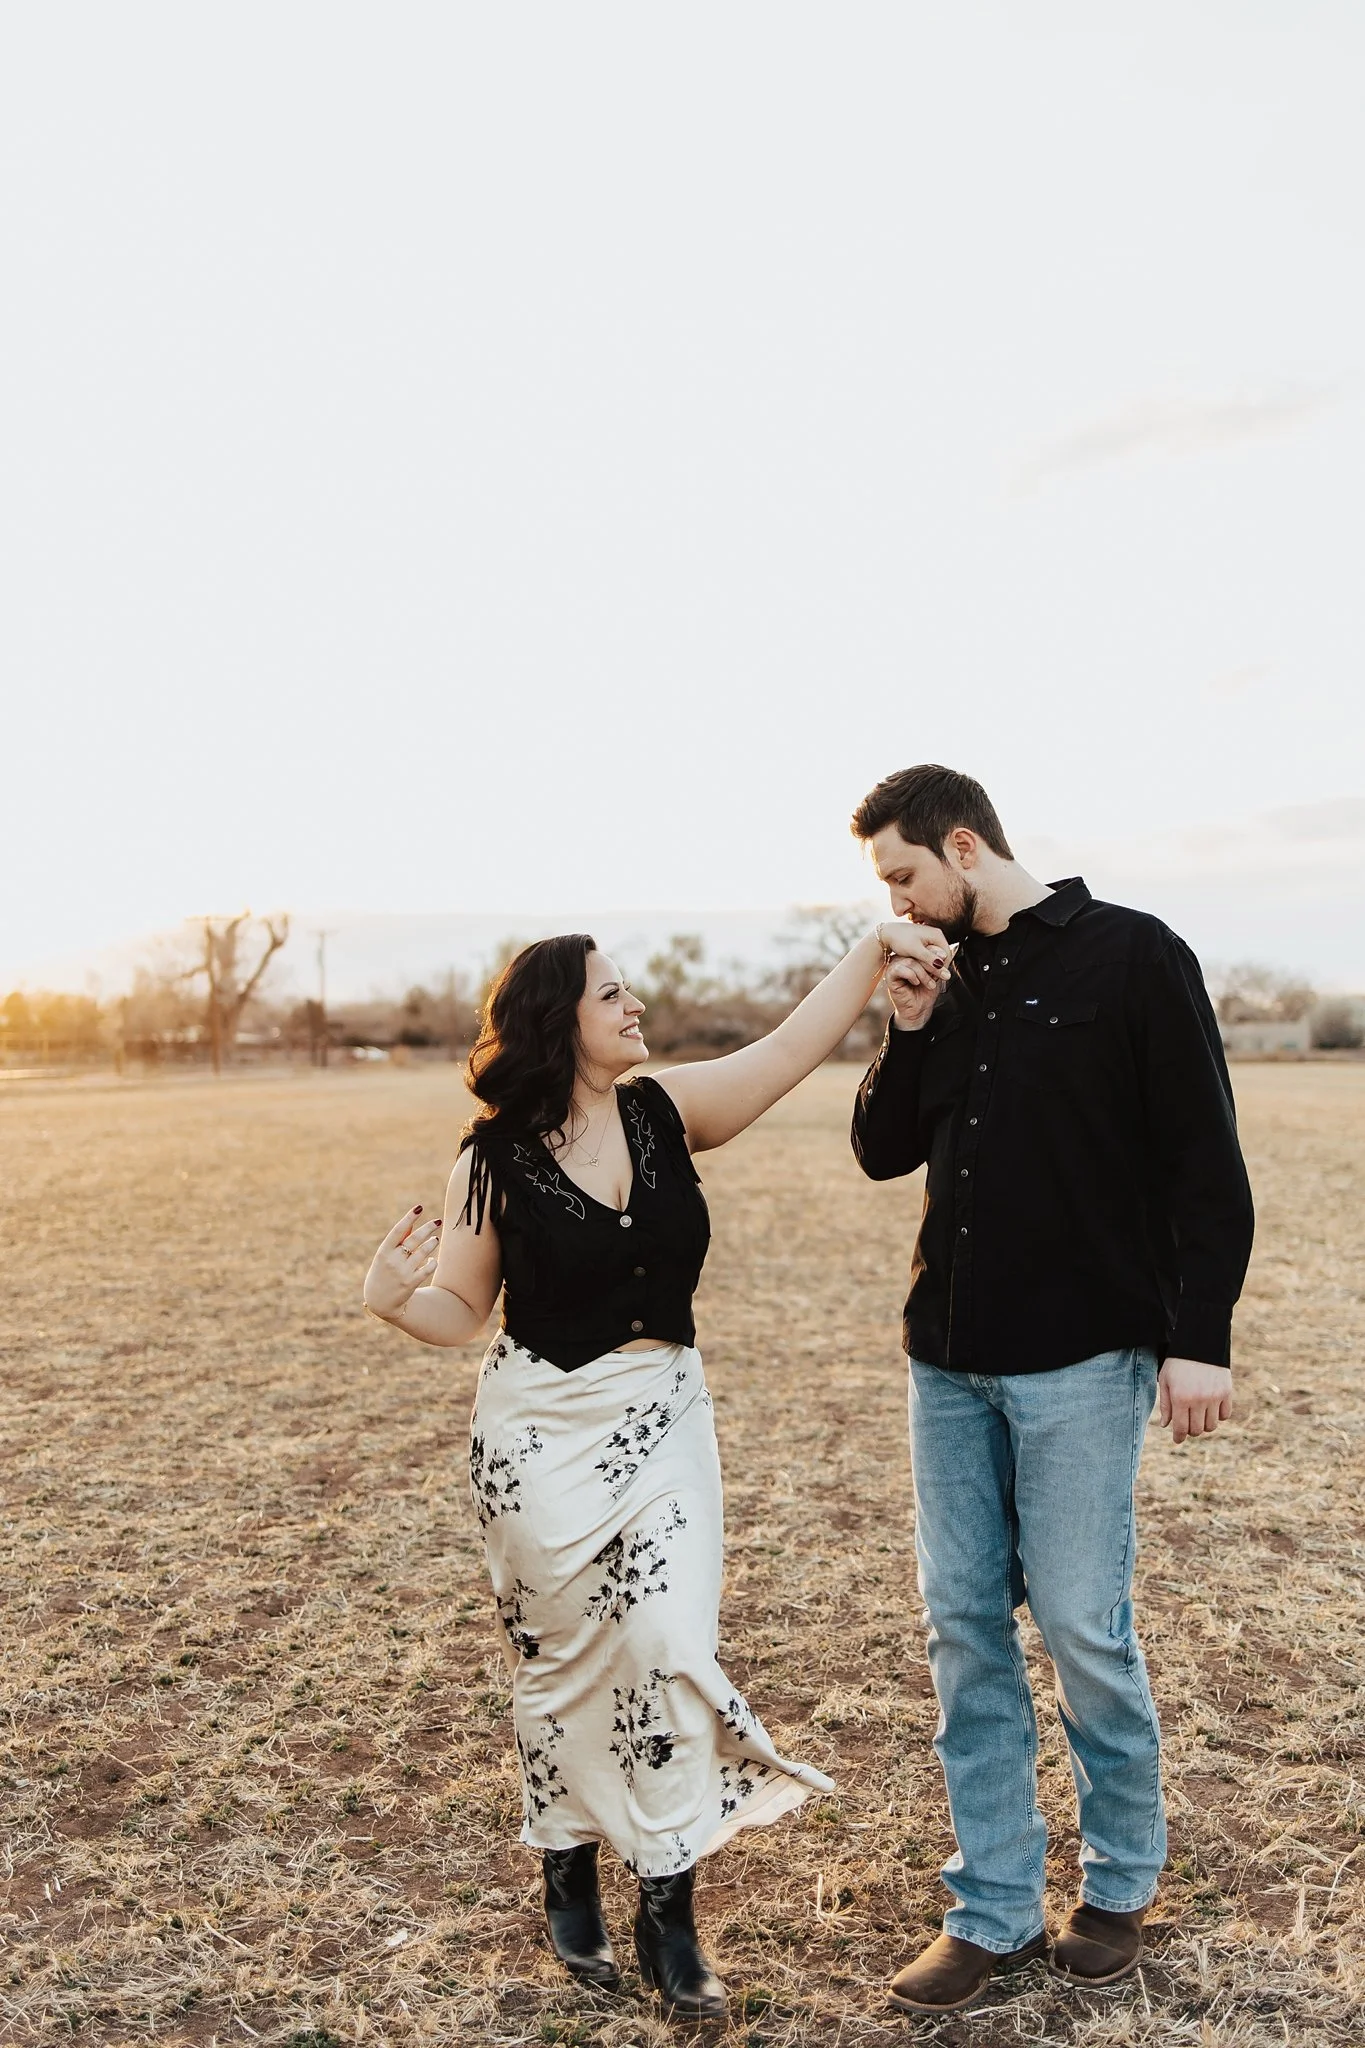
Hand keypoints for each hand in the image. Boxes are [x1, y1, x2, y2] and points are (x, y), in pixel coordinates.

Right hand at [364, 1206, 441, 1320]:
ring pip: (423, 1252)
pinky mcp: (411, 1283)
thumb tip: (412, 1222)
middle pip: (414, 1239)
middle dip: (428, 1228)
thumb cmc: (382, 1273)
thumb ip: (398, 1241)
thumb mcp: (384, 1256)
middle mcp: (392, 1261)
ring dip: (432, 1243)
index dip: (409, 1218)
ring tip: (435, 1240)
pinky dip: (432, 1262)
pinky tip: (431, 1260)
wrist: (379, 1302)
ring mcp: (402, 1273)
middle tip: (437, 1221)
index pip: (397, 1231)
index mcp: (383, 1252)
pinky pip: (428, 1268)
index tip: (419, 1208)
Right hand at [877, 920, 955, 1031]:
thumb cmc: (925, 992)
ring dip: (924, 974)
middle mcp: (902, 958)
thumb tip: (949, 951)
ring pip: (911, 962)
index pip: (924, 948)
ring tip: (930, 984)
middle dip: (933, 965)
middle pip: (918, 954)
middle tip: (943, 974)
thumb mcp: (936, 975)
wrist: (918, 1010)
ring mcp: (895, 965)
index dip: (935, 953)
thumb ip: (939, 963)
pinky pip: (901, 969)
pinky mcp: (890, 975)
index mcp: (913, 955)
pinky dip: (912, 976)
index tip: (945, 961)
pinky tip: (916, 983)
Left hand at [1158, 1358, 1232, 1444]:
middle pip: (1197, 1430)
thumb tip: (1166, 1426)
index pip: (1181, 1428)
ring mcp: (1215, 1397)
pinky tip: (1211, 1409)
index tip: (1177, 1439)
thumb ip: (1165, 1405)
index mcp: (1181, 1398)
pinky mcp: (1226, 1392)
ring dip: (1204, 1425)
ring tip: (1198, 1417)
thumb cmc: (1177, 1362)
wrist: (1199, 1343)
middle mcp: (1199, 1400)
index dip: (1178, 1437)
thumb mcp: (1165, 1381)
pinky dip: (1218, 1416)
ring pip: (1212, 1425)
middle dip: (1190, 1430)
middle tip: (1187, 1425)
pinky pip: (1225, 1415)